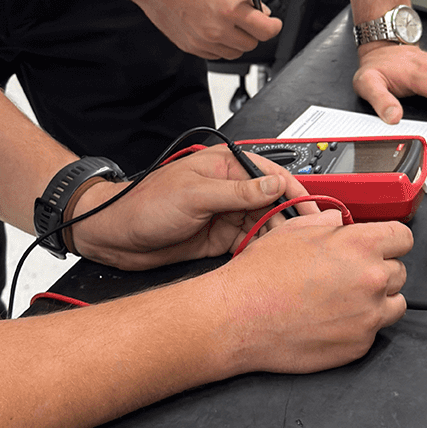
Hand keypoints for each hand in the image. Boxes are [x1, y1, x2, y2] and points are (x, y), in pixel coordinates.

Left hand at [72, 148, 311, 269]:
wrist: (115, 236)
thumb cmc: (143, 205)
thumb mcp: (194, 195)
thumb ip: (238, 192)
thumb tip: (274, 184)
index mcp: (226, 166)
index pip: (273, 175)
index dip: (295, 193)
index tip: (312, 212)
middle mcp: (230, 189)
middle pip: (274, 202)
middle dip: (291, 218)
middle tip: (306, 238)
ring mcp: (226, 215)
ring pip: (265, 224)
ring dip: (278, 237)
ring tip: (291, 252)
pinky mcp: (220, 238)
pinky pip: (250, 243)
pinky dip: (261, 251)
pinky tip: (270, 260)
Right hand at [126, 0, 280, 60]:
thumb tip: (259, 8)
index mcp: (230, 9)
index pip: (266, 31)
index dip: (274, 26)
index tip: (273, 22)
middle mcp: (217, 29)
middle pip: (251, 44)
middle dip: (254, 31)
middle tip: (248, 17)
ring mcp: (202, 41)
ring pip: (234, 53)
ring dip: (237, 40)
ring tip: (229, 21)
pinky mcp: (190, 46)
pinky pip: (215, 54)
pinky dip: (220, 44)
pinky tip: (214, 26)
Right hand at [215, 211, 412, 372]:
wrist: (238, 317)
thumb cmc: (260, 277)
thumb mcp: (294, 231)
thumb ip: (328, 224)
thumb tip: (339, 222)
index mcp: (360, 246)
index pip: (403, 237)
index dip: (390, 241)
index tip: (382, 247)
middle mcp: (370, 280)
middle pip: (399, 271)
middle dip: (378, 271)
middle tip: (349, 276)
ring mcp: (368, 316)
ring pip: (394, 304)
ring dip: (377, 301)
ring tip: (344, 300)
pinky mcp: (359, 346)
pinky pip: (373, 332)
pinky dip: (359, 327)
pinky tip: (332, 320)